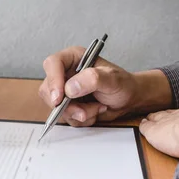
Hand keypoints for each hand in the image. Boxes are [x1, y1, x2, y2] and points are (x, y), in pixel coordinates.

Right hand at [39, 46, 172, 125]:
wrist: (129, 100)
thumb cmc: (123, 84)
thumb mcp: (112, 79)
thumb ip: (92, 79)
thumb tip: (70, 88)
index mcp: (73, 59)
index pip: (52, 64)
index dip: (53, 80)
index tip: (60, 97)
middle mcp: (65, 74)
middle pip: (49, 90)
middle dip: (67, 105)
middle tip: (84, 111)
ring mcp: (65, 91)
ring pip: (56, 107)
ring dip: (78, 113)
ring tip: (97, 108)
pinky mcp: (68, 106)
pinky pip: (66, 117)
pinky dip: (81, 119)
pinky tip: (94, 112)